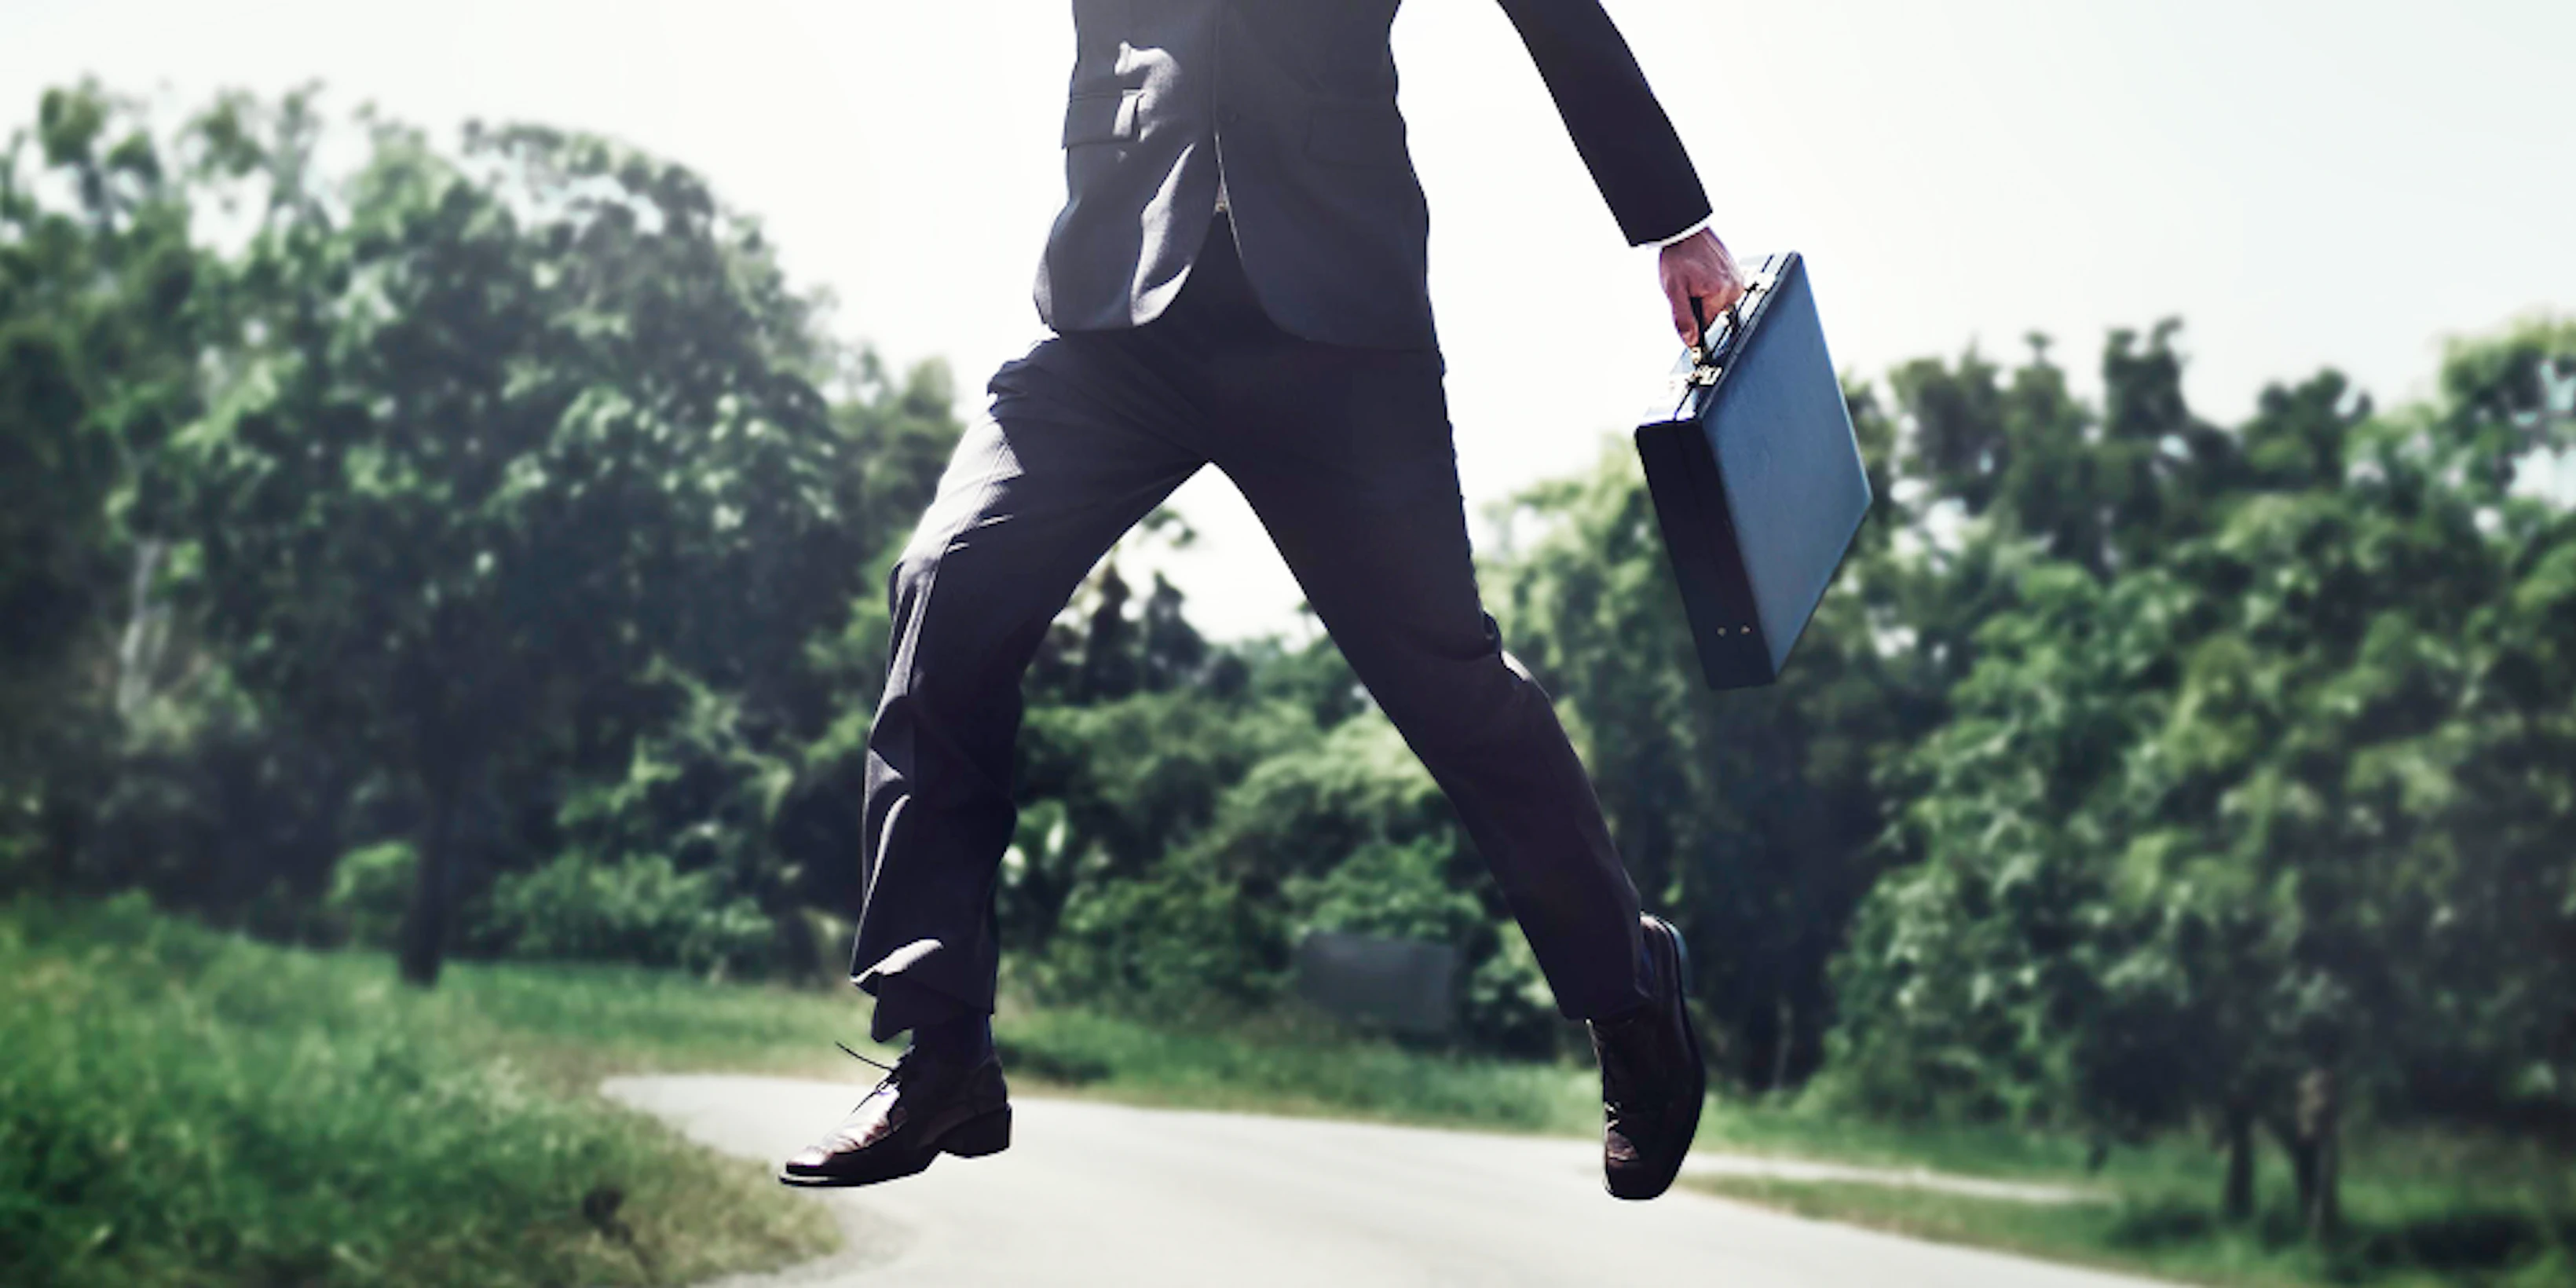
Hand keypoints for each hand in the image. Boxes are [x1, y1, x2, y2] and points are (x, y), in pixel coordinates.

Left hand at [1658, 227, 1744, 349]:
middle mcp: (1734, 287)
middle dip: (1699, 305)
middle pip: (1714, 313)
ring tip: (1695, 277)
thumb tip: (1691, 341)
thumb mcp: (1673, 290)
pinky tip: (1704, 273)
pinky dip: (1712, 286)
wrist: (1686, 232)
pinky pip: (1723, 291)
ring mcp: (1738, 279)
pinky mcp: (1738, 273)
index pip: (1707, 324)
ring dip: (1705, 296)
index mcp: (1720, 293)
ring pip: (1718, 303)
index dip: (1693, 319)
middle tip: (1689, 285)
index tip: (1686, 304)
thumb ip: (1683, 318)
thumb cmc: (1678, 257)